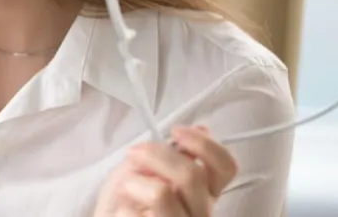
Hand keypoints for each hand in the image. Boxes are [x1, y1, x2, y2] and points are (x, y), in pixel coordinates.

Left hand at [93, 126, 237, 216]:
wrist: (111, 216)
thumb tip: (203, 129)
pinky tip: (124, 211)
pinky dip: (123, 207)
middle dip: (156, 155)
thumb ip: (172, 152)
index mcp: (204, 190)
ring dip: (135, 182)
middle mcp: (200, 210)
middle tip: (135, 152)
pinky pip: (137, 215)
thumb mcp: (148, 165)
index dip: (205, 144)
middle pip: (192, 176)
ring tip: (127, 187)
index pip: (225, 167)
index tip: (176, 131)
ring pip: (162, 194)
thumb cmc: (128, 195)